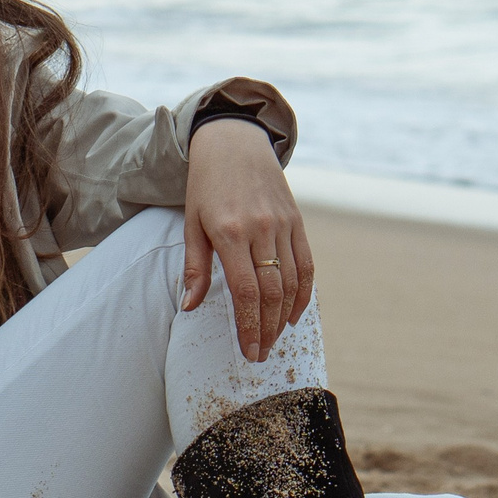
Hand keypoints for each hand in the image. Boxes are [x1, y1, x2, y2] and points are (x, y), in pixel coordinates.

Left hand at [181, 118, 314, 362]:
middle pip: (272, 292)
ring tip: (274, 339)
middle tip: (261, 354)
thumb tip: (190, 307)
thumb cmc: (206, 186)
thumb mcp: (191, 223)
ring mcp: (283, 225)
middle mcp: (260, 230)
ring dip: (285, 317)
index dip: (249, 325)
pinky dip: (304, 293)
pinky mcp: (297, 222)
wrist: (234, 144)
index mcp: (230, 232)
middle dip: (267, 329)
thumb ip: (194, 266)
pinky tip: (294, 314)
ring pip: (292, 281)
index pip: (245, 291)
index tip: (249, 351)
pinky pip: (307, 264)